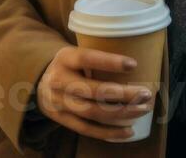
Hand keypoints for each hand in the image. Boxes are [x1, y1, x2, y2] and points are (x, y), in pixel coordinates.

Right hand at [34, 45, 154, 141]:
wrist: (39, 85)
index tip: (133, 64)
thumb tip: (136, 63)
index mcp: (64, 58)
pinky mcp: (62, 120)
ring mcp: (59, 103)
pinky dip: (109, 132)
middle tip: (145, 93)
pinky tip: (128, 130)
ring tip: (142, 109)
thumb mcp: (75, 53)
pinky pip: (87, 129)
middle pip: (93, 90)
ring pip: (92, 112)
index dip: (109, 62)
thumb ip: (95, 57)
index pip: (87, 58)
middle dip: (123, 94)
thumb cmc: (69, 66)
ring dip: (121, 113)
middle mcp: (59, 81)